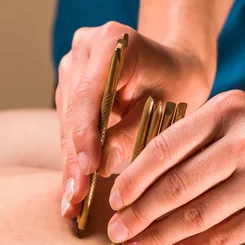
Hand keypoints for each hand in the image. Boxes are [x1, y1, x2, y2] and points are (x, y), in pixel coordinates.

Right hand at [55, 21, 213, 217]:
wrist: (175, 65)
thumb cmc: (177, 82)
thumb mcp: (164, 106)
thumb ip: (132, 133)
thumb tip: (101, 169)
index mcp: (110, 42)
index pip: (89, 94)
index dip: (86, 135)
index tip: (88, 171)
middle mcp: (83, 50)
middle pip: (73, 112)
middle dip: (75, 159)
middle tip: (75, 199)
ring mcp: (72, 68)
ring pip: (66, 123)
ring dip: (71, 163)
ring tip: (71, 202)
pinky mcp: (70, 88)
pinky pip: (69, 126)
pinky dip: (75, 156)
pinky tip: (74, 188)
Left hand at [106, 90, 244, 244]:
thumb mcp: (238, 120)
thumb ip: (196, 142)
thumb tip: (140, 182)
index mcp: (227, 110)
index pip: (165, 148)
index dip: (134, 178)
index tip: (113, 199)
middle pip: (176, 185)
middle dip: (139, 213)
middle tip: (116, 232)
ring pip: (196, 215)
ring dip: (159, 237)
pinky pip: (223, 235)